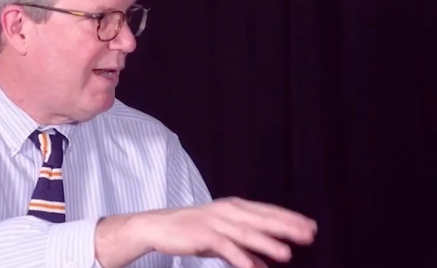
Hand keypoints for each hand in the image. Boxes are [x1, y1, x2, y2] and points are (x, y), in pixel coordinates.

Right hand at [140, 197, 316, 267]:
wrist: (158, 227)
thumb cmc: (191, 232)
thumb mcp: (222, 241)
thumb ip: (244, 251)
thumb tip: (264, 266)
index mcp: (234, 208)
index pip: (267, 212)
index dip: (290, 219)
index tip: (311, 227)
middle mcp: (227, 211)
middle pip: (261, 219)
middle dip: (286, 227)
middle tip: (309, 235)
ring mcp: (215, 222)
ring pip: (246, 233)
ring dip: (267, 243)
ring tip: (287, 254)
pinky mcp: (203, 234)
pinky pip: (225, 247)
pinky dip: (240, 257)